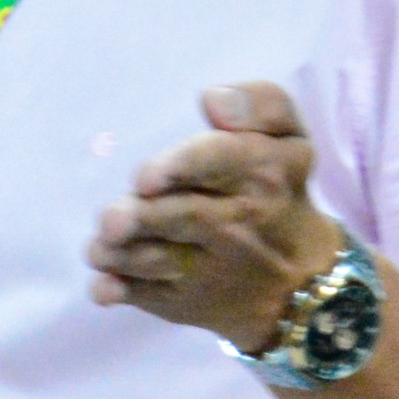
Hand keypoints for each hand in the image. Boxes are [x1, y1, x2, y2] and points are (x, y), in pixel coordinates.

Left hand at [85, 80, 348, 352]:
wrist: (299, 279)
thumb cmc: (278, 188)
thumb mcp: (289, 138)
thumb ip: (261, 104)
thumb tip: (212, 98)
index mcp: (262, 174)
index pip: (223, 161)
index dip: (183, 166)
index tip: (146, 177)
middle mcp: (237, 225)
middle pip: (185, 217)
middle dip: (143, 218)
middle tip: (112, 220)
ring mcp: (208, 269)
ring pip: (161, 261)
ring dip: (124, 256)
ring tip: (99, 248)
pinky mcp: (183, 300)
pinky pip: (149, 297)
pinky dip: (122, 291)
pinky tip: (103, 286)